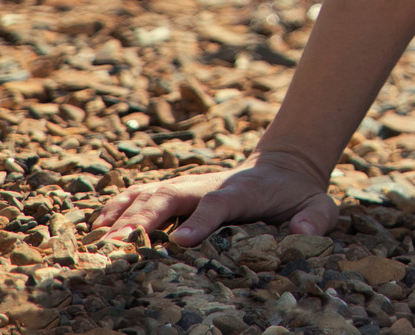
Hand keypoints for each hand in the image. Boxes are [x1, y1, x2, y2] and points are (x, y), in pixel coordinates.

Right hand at [91, 146, 336, 246]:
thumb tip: (302, 231)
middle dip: (143, 218)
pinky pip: (139, 194)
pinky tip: (95, 230)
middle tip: (117, 246)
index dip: (199, 222)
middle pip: (169, 195)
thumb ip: (316, 218)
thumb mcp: (319, 205)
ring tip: (98, 242)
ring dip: (122, 214)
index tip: (180, 242)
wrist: (283, 168)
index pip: (217, 204)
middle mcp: (207, 184)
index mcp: (241, 191)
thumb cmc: (297, 196)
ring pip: (148, 193)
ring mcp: (187, 185)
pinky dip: (116, 207)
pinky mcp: (173, 189)